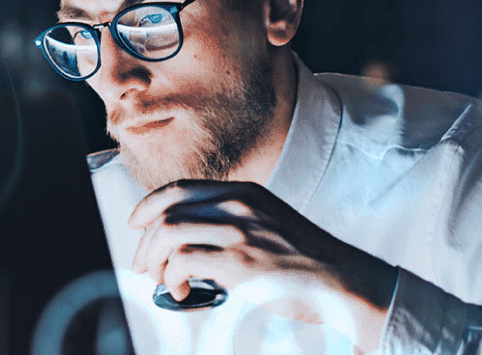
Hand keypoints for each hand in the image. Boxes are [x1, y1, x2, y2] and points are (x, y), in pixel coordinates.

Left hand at [128, 180, 396, 348]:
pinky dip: (172, 279)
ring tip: (161, 280)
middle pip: (166, 212)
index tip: (135, 224)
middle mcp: (238, 205)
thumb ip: (232, 223)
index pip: (178, 189)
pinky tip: (182, 292)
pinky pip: (182, 263)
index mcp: (244, 193)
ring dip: (154, 261)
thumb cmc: (308, 262)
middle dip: (145, 242)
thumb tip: (187, 243)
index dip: (148, 206)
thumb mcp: (269, 224)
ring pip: (168, 234)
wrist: (347, 282)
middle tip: (144, 265)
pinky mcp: (240, 263)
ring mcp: (239, 232)